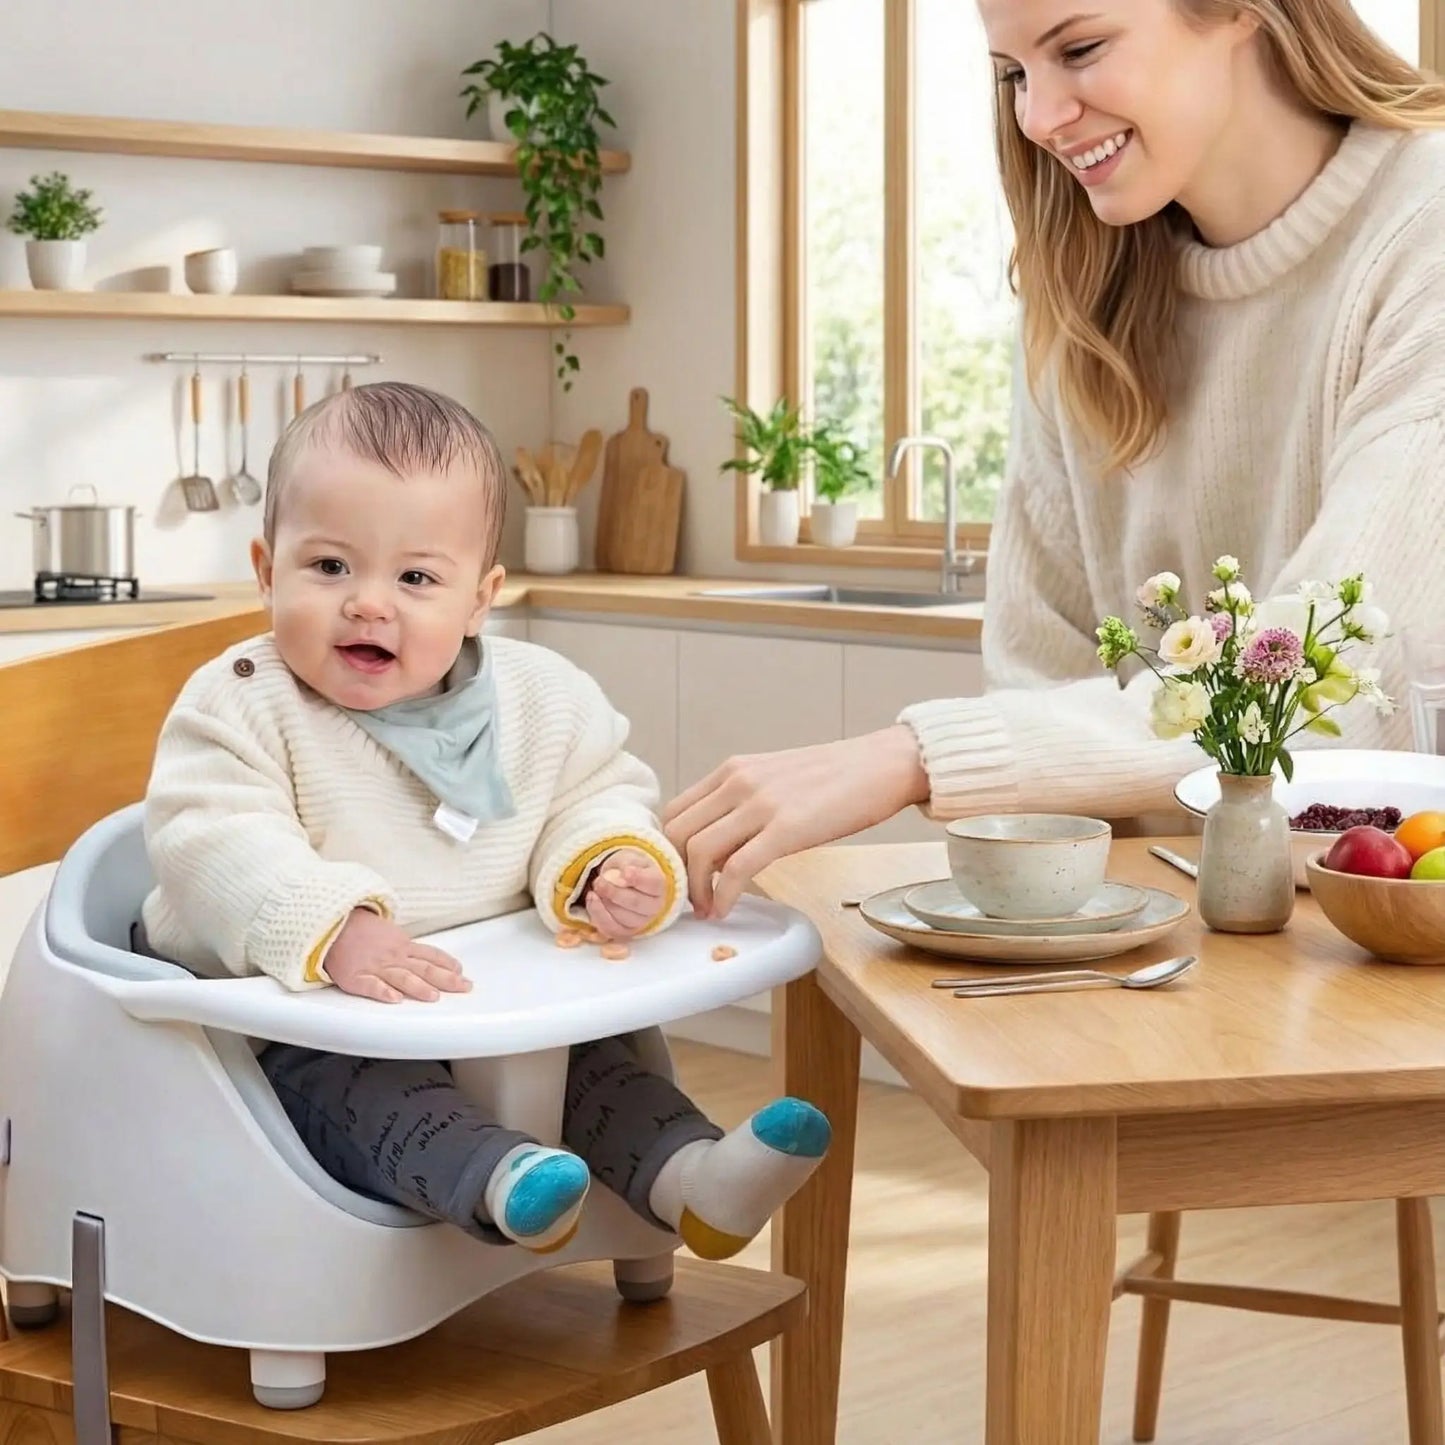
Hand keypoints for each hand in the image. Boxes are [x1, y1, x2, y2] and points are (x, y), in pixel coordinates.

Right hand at [323, 908, 471, 1003]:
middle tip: (464, 988)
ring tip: (433, 997)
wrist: (333, 925)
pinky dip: (383, 992)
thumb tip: (431, 959)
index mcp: (403, 946)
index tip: (463, 974)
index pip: (431, 955)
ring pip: (401, 977)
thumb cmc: (363, 932)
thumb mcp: (392, 935)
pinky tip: (394, 999)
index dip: (448, 965)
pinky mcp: (356, 977)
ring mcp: (376, 966)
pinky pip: (371, 986)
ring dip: (419, 987)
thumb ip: (409, 949)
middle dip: (446, 980)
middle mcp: (394, 956)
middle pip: (424, 968)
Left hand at [583, 847, 668, 939]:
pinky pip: (610, 927)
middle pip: (635, 903)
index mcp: (658, 885)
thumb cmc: (628, 868)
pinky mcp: (625, 931)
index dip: (638, 878)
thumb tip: (620, 876)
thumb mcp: (629, 858)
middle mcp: (654, 907)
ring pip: (622, 917)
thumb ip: (625, 864)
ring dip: (604, 902)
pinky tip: (592, 900)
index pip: (652, 883)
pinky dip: (598, 914)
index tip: (625, 872)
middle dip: (614, 892)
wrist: (624, 882)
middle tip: (599, 881)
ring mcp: (640, 921)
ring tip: (596, 888)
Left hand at [662, 724, 930, 919]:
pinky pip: (737, 868)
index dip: (667, 850)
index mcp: (733, 770)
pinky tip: (725, 908)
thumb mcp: (775, 779)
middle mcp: (738, 781)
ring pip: (699, 850)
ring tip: (705, 908)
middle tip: (686, 898)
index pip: (674, 811)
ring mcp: (761, 803)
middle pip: (677, 832)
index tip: (677, 875)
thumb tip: (721, 846)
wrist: (883, 764)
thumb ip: (743, 804)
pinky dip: (722, 895)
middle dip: (674, 873)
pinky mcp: (787, 828)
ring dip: (695, 889)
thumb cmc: (836, 778)